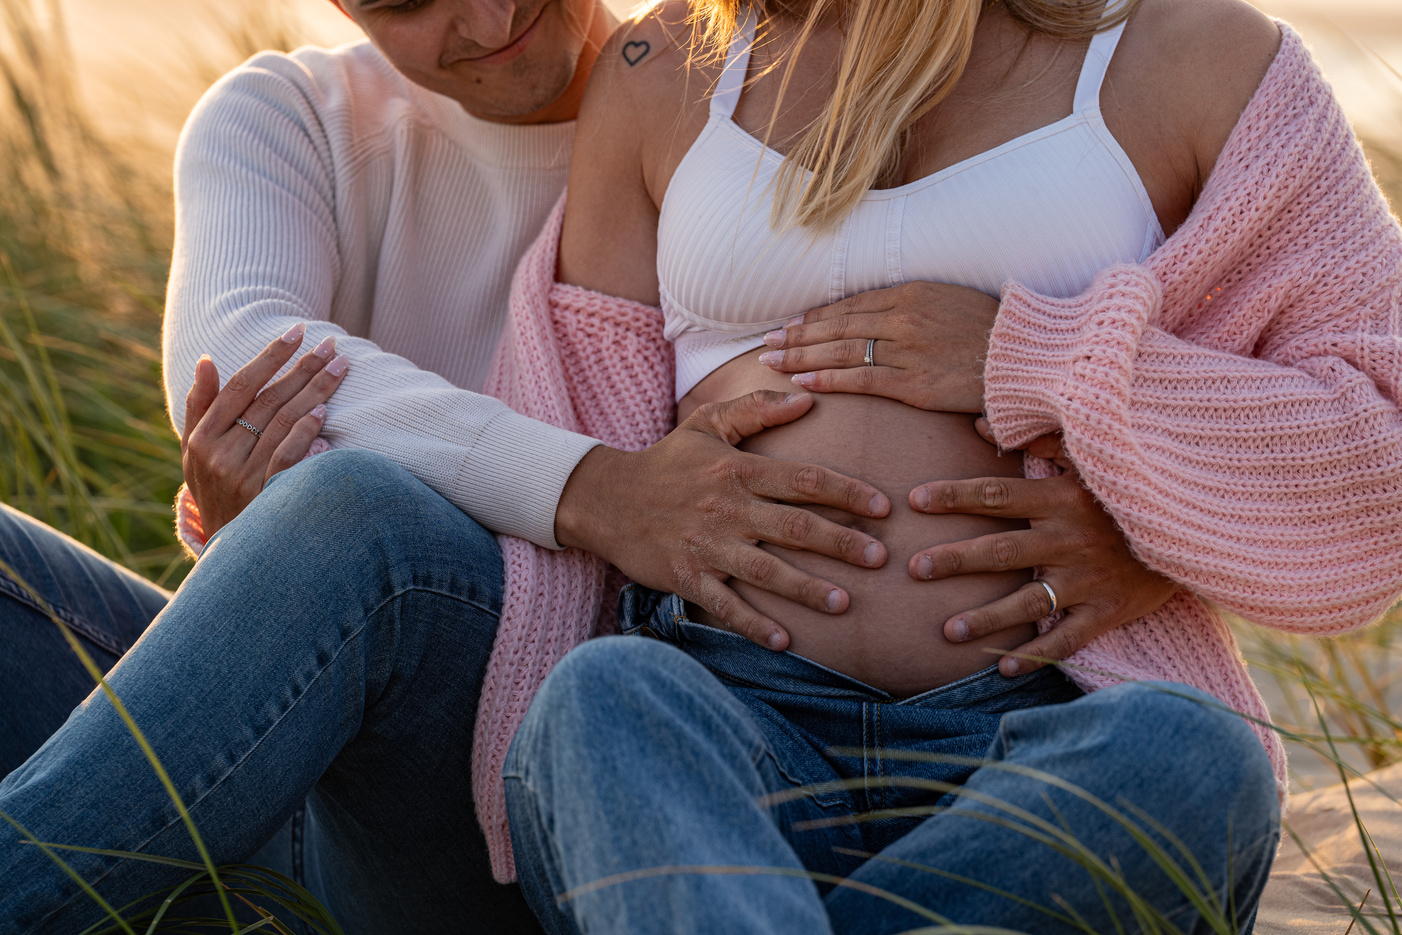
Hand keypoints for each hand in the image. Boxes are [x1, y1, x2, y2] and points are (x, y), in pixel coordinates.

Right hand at [181, 323, 348, 537]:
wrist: (228, 550)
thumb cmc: (214, 491)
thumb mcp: (194, 453)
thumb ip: (200, 406)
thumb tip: (206, 360)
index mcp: (201, 438)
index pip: (241, 386)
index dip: (270, 356)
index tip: (296, 331)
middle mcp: (220, 455)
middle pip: (269, 400)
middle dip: (303, 368)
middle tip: (332, 344)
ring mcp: (243, 477)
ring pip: (284, 423)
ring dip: (315, 392)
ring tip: (340, 368)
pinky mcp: (266, 496)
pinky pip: (288, 458)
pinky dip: (306, 433)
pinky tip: (324, 413)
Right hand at [556, 390, 891, 651]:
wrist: (606, 498)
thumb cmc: (667, 460)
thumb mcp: (707, 423)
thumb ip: (756, 409)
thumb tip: (806, 398)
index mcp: (738, 471)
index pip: (804, 480)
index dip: (847, 492)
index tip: (883, 507)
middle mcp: (727, 510)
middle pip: (794, 528)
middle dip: (841, 544)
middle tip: (879, 558)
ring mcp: (707, 546)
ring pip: (766, 571)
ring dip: (806, 588)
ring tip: (843, 604)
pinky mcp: (687, 577)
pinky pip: (725, 605)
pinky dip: (754, 625)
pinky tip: (785, 641)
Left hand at [756, 280, 999, 412]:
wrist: (1028, 355)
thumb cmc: (996, 332)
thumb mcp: (953, 302)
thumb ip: (917, 306)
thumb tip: (887, 316)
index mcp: (911, 292)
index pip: (851, 305)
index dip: (817, 316)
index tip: (792, 324)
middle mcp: (902, 317)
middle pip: (836, 326)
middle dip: (797, 335)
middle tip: (766, 342)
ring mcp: (905, 350)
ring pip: (839, 351)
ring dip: (800, 356)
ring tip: (771, 360)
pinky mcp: (913, 383)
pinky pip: (860, 379)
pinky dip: (827, 379)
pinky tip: (801, 380)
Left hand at [908, 433, 1177, 675]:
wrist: (1194, 529)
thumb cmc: (1129, 490)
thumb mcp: (1089, 458)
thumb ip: (1038, 438)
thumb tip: (980, 423)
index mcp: (1061, 498)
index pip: (996, 494)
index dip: (954, 496)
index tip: (915, 499)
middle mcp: (1069, 540)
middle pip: (1002, 550)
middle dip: (955, 560)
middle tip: (914, 569)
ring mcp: (1088, 580)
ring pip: (1028, 602)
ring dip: (986, 617)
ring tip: (946, 631)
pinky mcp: (1107, 612)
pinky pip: (1067, 639)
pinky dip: (1036, 655)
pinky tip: (1002, 669)